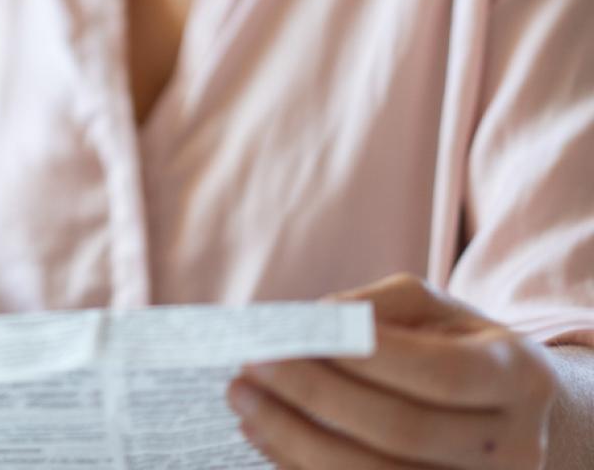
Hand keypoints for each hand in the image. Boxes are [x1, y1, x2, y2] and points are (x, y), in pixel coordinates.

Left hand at [227, 273, 555, 467]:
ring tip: (243, 400)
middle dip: (315, 394)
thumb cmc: (458, 348)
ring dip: (297, 439)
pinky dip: (302, 468)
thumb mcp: (432, 311)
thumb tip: (305, 326)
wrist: (517, 417)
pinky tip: (264, 434)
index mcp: (519, 377)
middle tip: (249, 364)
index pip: (440, 373)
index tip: (290, 335)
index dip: (364, 356)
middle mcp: (516, 446)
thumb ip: (374, 308)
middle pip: (403, 430)